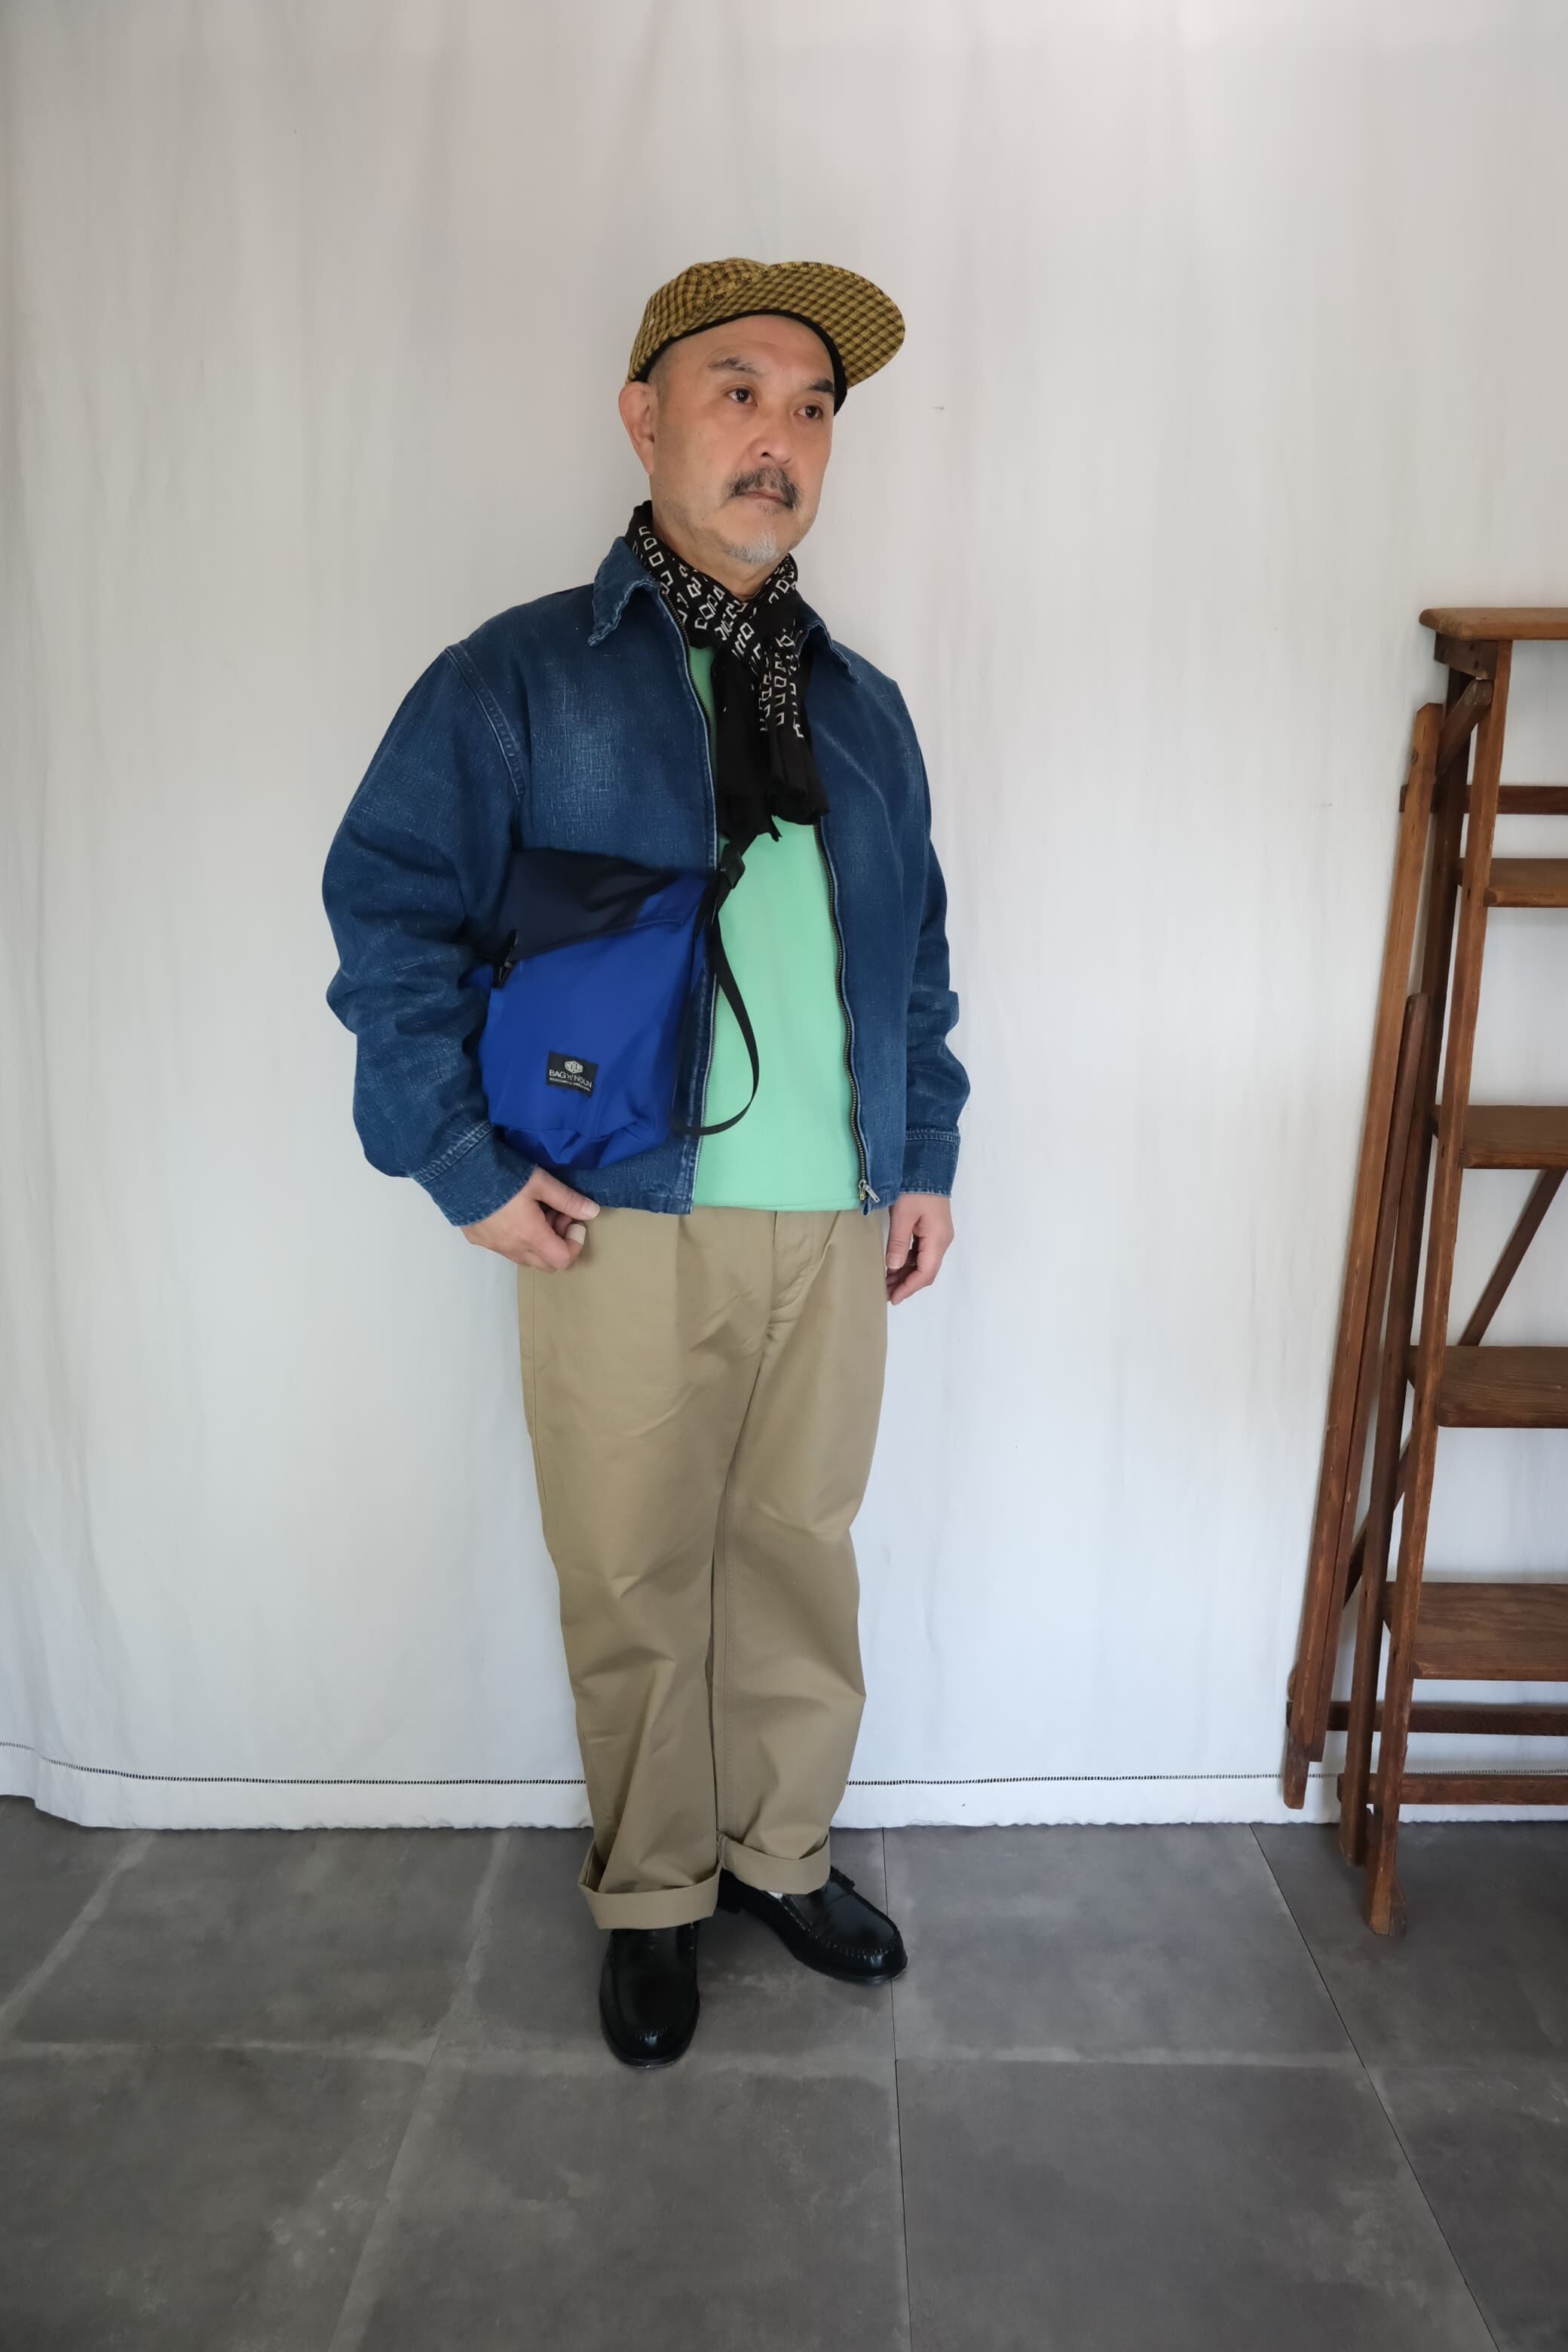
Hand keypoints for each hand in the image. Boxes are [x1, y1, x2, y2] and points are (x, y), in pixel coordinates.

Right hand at [463, 1167, 600, 1269]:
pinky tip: (512, 1212)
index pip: (563, 1260)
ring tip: (536, 1211)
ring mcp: (492, 1246)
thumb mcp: (540, 1182)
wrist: (457, 1171)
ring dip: (538, 1241)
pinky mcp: (477, 1239)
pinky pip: (504, 1248)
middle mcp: (511, 1248)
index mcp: (530, 1236)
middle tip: (557, 1215)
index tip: (575, 1222)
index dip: (575, 1244)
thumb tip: (592, 1212)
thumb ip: (567, 1199)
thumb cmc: (503, 1175)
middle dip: (558, 1243)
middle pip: (546, 1264)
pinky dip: (517, 1238)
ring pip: (525, 1257)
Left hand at [884, 1192, 952, 1303]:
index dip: (909, 1287)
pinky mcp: (932, 1230)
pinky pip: (921, 1253)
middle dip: (907, 1284)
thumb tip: (893, 1267)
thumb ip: (898, 1242)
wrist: (928, 1165)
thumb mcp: (903, 1215)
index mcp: (938, 1239)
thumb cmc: (916, 1188)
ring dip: (906, 1274)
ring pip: (923, 1263)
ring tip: (886, 1282)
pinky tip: (893, 1265)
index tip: (893, 1298)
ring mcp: (938, 1235)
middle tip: (885, 1293)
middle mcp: (942, 1240)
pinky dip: (908, 1262)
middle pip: (926, 1271)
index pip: (926, 1273)